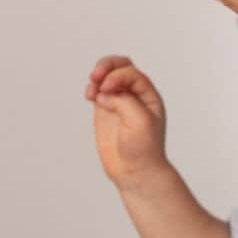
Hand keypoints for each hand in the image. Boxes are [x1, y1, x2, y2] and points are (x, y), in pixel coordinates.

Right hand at [85, 55, 168, 190]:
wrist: (135, 171)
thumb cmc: (144, 149)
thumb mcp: (141, 121)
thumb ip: (124, 102)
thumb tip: (104, 94)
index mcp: (148, 95)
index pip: (131, 73)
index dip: (118, 76)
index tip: (108, 89)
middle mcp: (134, 95)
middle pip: (121, 66)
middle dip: (107, 66)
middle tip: (96, 76)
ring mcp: (118, 102)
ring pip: (107, 76)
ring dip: (97, 76)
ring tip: (92, 89)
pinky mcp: (105, 111)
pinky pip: (97, 91)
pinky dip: (91, 89)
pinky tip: (90, 96)